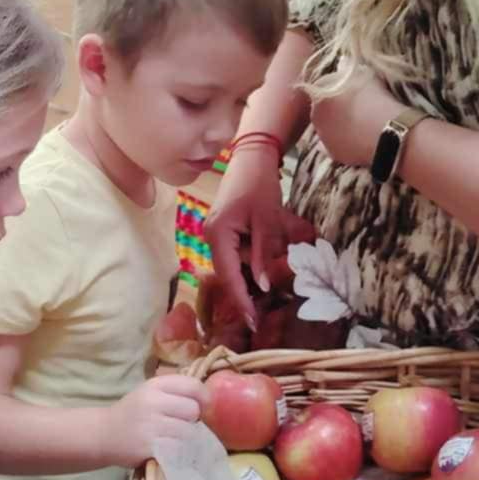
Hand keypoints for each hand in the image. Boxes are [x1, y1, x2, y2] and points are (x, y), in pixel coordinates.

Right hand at [101, 374, 206, 467]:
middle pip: (193, 410)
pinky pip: (178, 449)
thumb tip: (209, 400)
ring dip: (186, 439)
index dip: (203, 398)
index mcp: (155, 385)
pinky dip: (178, 452)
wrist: (104, 435)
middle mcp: (152, 402)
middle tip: (180, 426)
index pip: (193, 386)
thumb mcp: (149, 393)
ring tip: (174, 440)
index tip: (200, 407)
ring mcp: (150, 425)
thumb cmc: (132, 413)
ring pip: (188, 432)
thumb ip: (175, 392)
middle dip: (191, 420)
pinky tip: (169, 451)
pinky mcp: (149, 446)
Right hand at [206, 144, 315, 331]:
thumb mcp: (267, 220)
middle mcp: (211, 236)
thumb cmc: (259, 185)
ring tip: (266, 300)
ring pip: (234, 265)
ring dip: (249, 279)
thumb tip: (263, 286)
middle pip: (227, 273)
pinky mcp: (224, 230)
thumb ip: (264, 253)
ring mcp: (216, 233)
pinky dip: (250, 265)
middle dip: (244, 294)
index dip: (240, 300)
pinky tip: (264, 274)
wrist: (252, 157)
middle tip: (260, 319)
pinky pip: (236, 254)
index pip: (228, 275)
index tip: (252, 322)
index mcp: (217, 234)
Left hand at [309, 73, 400, 170]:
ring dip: (339, 125)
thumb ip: (348, 69)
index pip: (324, 86)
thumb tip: (342, 66)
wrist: (388, 131)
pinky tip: (359, 138)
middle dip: (336, 107)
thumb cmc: (378, 98)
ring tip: (360, 124)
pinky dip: (345, 141)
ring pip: (328, 127)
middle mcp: (315, 113)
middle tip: (357, 108)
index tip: (354, 91)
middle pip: (323, 108)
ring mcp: (322, 135)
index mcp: (320, 91)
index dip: (340, 88)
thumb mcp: (364, 74)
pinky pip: (336, 144)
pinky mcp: (332, 153)